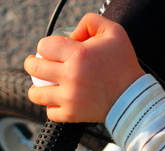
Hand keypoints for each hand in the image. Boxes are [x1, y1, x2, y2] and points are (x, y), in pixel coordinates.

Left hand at [24, 13, 144, 122]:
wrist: (133, 97)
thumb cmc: (123, 64)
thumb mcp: (113, 32)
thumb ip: (90, 22)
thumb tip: (71, 33)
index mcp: (78, 55)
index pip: (44, 46)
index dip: (45, 45)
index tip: (52, 50)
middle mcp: (71, 76)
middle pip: (34, 68)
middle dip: (32, 64)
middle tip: (36, 64)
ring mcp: (69, 98)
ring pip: (35, 94)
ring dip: (36, 88)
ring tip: (42, 85)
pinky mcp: (72, 114)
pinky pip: (50, 112)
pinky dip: (51, 107)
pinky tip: (56, 100)